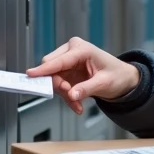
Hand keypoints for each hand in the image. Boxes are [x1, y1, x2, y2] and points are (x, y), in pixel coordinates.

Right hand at [25, 37, 139, 114]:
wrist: (123, 79)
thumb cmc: (117, 75)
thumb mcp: (104, 84)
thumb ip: (86, 89)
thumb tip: (71, 94)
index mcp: (81, 49)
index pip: (58, 60)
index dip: (44, 69)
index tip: (30, 75)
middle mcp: (71, 52)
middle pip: (51, 68)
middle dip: (58, 86)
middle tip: (70, 96)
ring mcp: (68, 62)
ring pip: (52, 78)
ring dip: (63, 94)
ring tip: (77, 104)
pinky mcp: (67, 72)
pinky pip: (58, 85)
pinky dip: (66, 96)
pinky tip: (77, 104)